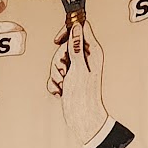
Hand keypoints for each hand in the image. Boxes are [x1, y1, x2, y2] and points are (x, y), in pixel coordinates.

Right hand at [47, 18, 107, 147]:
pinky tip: (61, 91)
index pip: (80, 28)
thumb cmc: (84, 97)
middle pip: (65, 46)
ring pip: (58, 61)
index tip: (57, 40)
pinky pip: (55, 75)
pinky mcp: (69, 80)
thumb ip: (76, 46)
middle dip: (59, 59)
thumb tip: (76, 27)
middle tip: (64, 72)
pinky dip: (55, 83)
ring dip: (55, 74)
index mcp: (92, 52)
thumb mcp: (78, 68)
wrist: (82, 120)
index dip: (68, 31)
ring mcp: (77, 70)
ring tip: (63, 84)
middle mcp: (85, 59)